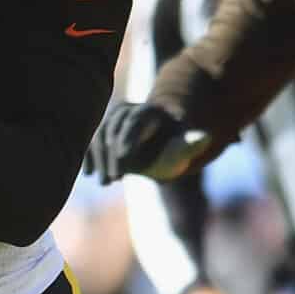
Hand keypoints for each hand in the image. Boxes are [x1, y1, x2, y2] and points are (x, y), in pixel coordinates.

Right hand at [91, 100, 209, 180]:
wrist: (159, 147)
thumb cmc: (172, 149)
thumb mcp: (183, 148)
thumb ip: (191, 144)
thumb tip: (205, 137)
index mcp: (148, 112)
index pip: (134, 121)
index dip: (128, 137)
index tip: (123, 157)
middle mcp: (127, 111)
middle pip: (114, 129)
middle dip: (112, 155)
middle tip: (116, 178)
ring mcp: (111, 120)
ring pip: (99, 135)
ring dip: (100, 159)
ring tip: (105, 182)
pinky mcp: (101, 131)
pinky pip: (90, 141)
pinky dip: (88, 156)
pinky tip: (89, 174)